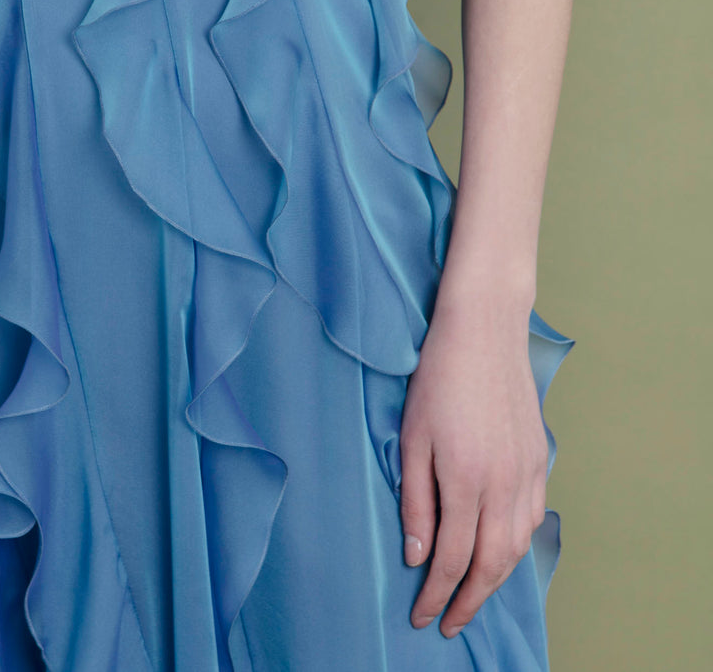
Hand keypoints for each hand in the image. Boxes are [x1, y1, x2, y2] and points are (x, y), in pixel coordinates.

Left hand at [399, 282, 546, 637]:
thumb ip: (416, 500)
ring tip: (471, 596)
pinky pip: (533, 519)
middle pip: (491, 564)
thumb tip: (418, 555)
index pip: (453, 558)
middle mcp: (503, 483)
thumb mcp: (411, 436)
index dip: (436, 595)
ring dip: (495, 579)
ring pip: (516, 547)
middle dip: (468, 601)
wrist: (485, 328)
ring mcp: (527, 472)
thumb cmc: (437, 375)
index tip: (421, 616)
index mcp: (465, 479)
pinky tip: (501, 551)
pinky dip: (517, 546)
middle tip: (448, 623)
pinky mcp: (540, 458)